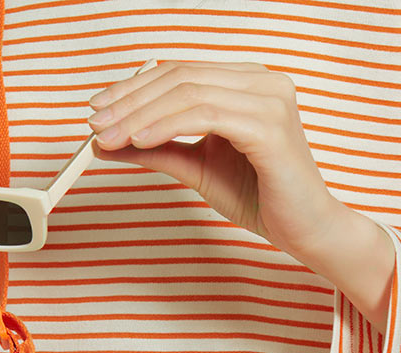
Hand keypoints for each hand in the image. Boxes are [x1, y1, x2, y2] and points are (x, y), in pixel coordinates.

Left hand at [86, 60, 346, 259]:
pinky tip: (139, 141)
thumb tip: (105, 141)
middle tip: (93, 124)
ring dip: (139, 115)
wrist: (307, 232)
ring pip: (188, 93)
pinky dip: (166, 126)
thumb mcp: (198, 168)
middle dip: (129, 100)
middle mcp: (262, 81)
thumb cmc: (261, 198)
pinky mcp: (270, 126)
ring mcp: (269, 100)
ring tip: (107, 137)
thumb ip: (158, 149)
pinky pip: (205, 115)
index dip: (132, 89)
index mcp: (247, 84)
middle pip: (179, 77)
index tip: (96, 110)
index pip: (179, 73)